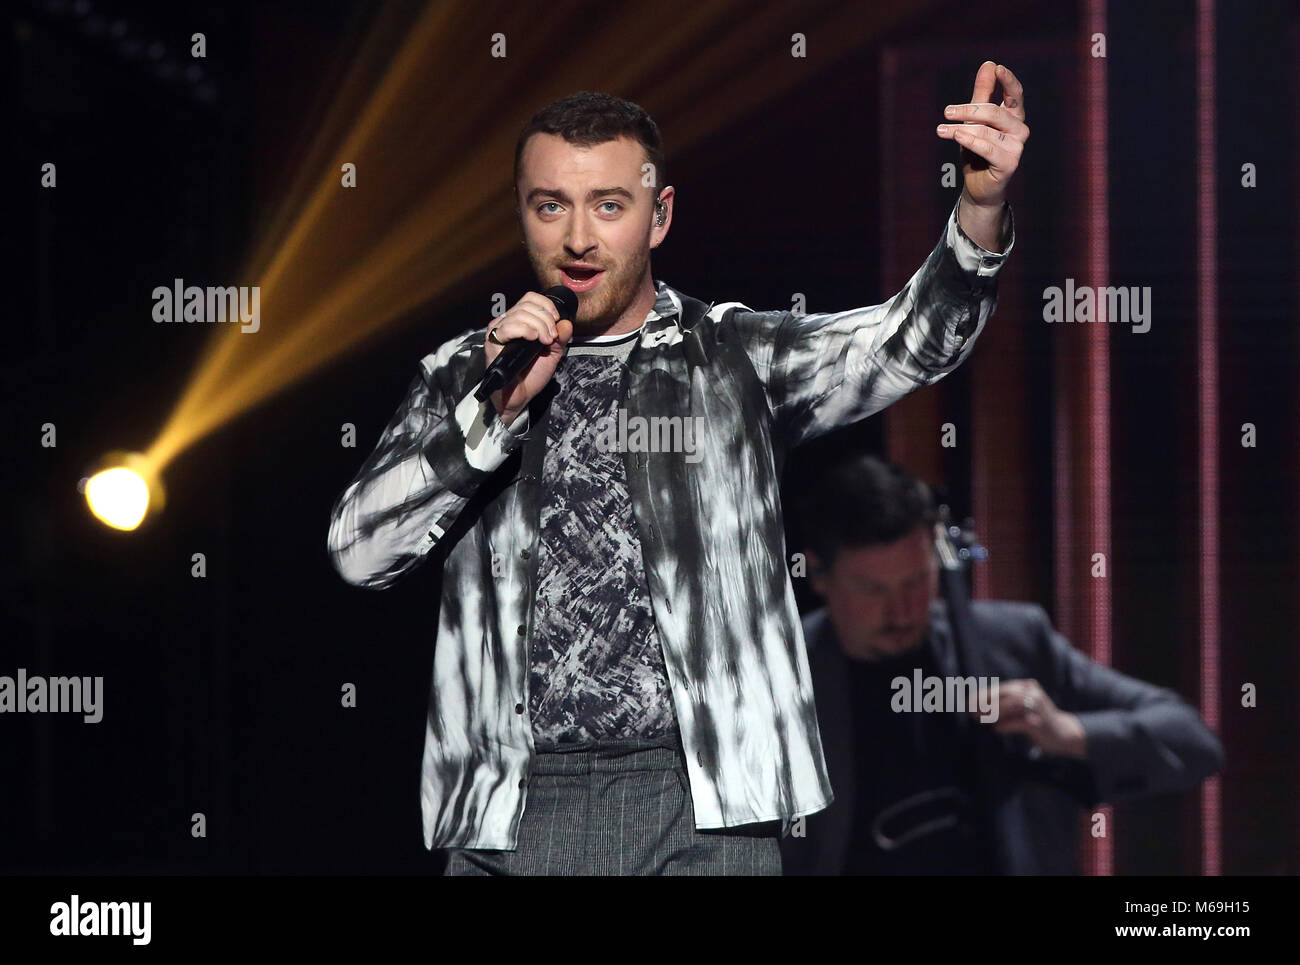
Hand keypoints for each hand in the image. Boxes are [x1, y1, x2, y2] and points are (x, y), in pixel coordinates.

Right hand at [484, 292, 573, 425]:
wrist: (520, 396)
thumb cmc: (531, 375)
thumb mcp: (552, 353)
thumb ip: (560, 337)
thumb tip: (566, 322)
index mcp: (519, 321)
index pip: (530, 298)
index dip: (546, 305)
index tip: (556, 320)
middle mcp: (506, 322)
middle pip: (527, 305)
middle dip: (546, 319)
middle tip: (552, 337)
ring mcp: (498, 331)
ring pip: (520, 314)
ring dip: (539, 326)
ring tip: (545, 342)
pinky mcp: (492, 342)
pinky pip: (508, 327)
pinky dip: (525, 330)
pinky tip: (533, 340)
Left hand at [937, 61, 1028, 214]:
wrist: (978, 186)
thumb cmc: (977, 150)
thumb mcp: (976, 119)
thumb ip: (982, 94)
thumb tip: (989, 64)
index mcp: (1013, 116)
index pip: (1014, 94)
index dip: (1007, 80)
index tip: (996, 68)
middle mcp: (1019, 129)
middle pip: (994, 112)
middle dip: (968, 110)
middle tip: (947, 111)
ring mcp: (1016, 147)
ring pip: (988, 130)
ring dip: (963, 128)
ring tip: (942, 130)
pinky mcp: (1009, 163)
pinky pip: (988, 148)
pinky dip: (971, 141)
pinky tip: (957, 136)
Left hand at [979, 678, 1085, 758]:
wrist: (1064, 733)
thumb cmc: (1036, 720)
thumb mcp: (1021, 707)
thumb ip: (1004, 704)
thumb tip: (976, 706)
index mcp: (1026, 686)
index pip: (1000, 689)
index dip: (982, 695)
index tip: (967, 702)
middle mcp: (1032, 693)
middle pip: (1005, 694)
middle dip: (985, 702)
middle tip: (970, 711)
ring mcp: (1038, 707)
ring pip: (1013, 705)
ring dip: (994, 712)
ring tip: (979, 719)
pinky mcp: (1041, 722)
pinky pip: (1021, 721)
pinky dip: (1007, 725)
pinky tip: (997, 729)